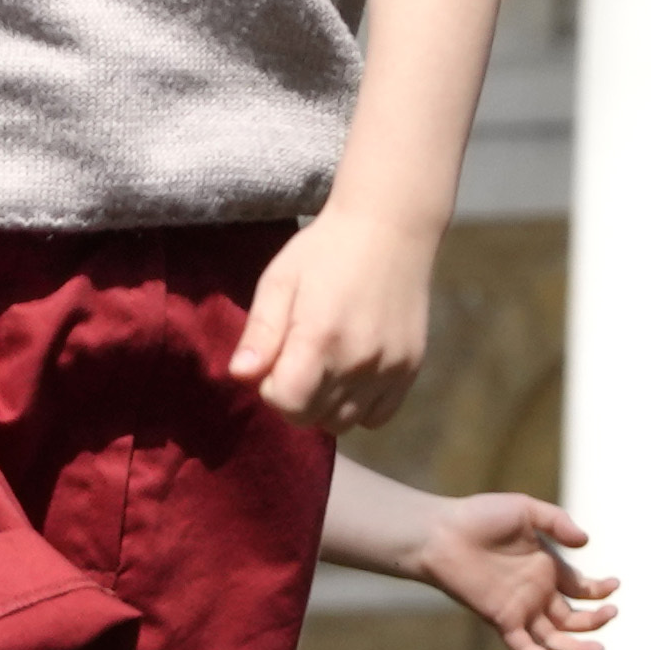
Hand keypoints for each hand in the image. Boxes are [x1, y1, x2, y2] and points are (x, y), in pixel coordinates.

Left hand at [236, 204, 438, 430]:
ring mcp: (389, 368)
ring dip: (325, 404)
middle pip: (311, 418)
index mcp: (320, 338)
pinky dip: (359, 405)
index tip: (276, 356)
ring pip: (343, 423)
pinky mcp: (410, 368)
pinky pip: (377, 417)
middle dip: (294, 396)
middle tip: (298, 355)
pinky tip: (352, 371)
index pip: (286, 404)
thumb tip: (240, 375)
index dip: (271, 387)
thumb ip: (260, 332)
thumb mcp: (280, 280)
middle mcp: (359, 361)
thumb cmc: (325, 250)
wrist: (391, 226)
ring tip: (325, 363)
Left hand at [404, 490, 614, 649]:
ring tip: (599, 649)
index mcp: (545, 567)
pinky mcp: (502, 619)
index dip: (599, 591)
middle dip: (595, 619)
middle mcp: (536, 592)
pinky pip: (525, 647)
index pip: (579, 588)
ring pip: (554, 638)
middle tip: (613, 613)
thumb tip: (585, 542)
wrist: (442, 532)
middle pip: (572, 618)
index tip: (615, 586)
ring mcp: (520, 608)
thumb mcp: (526, 510)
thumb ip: (557, 522)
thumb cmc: (480, 516)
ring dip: (577, 646)